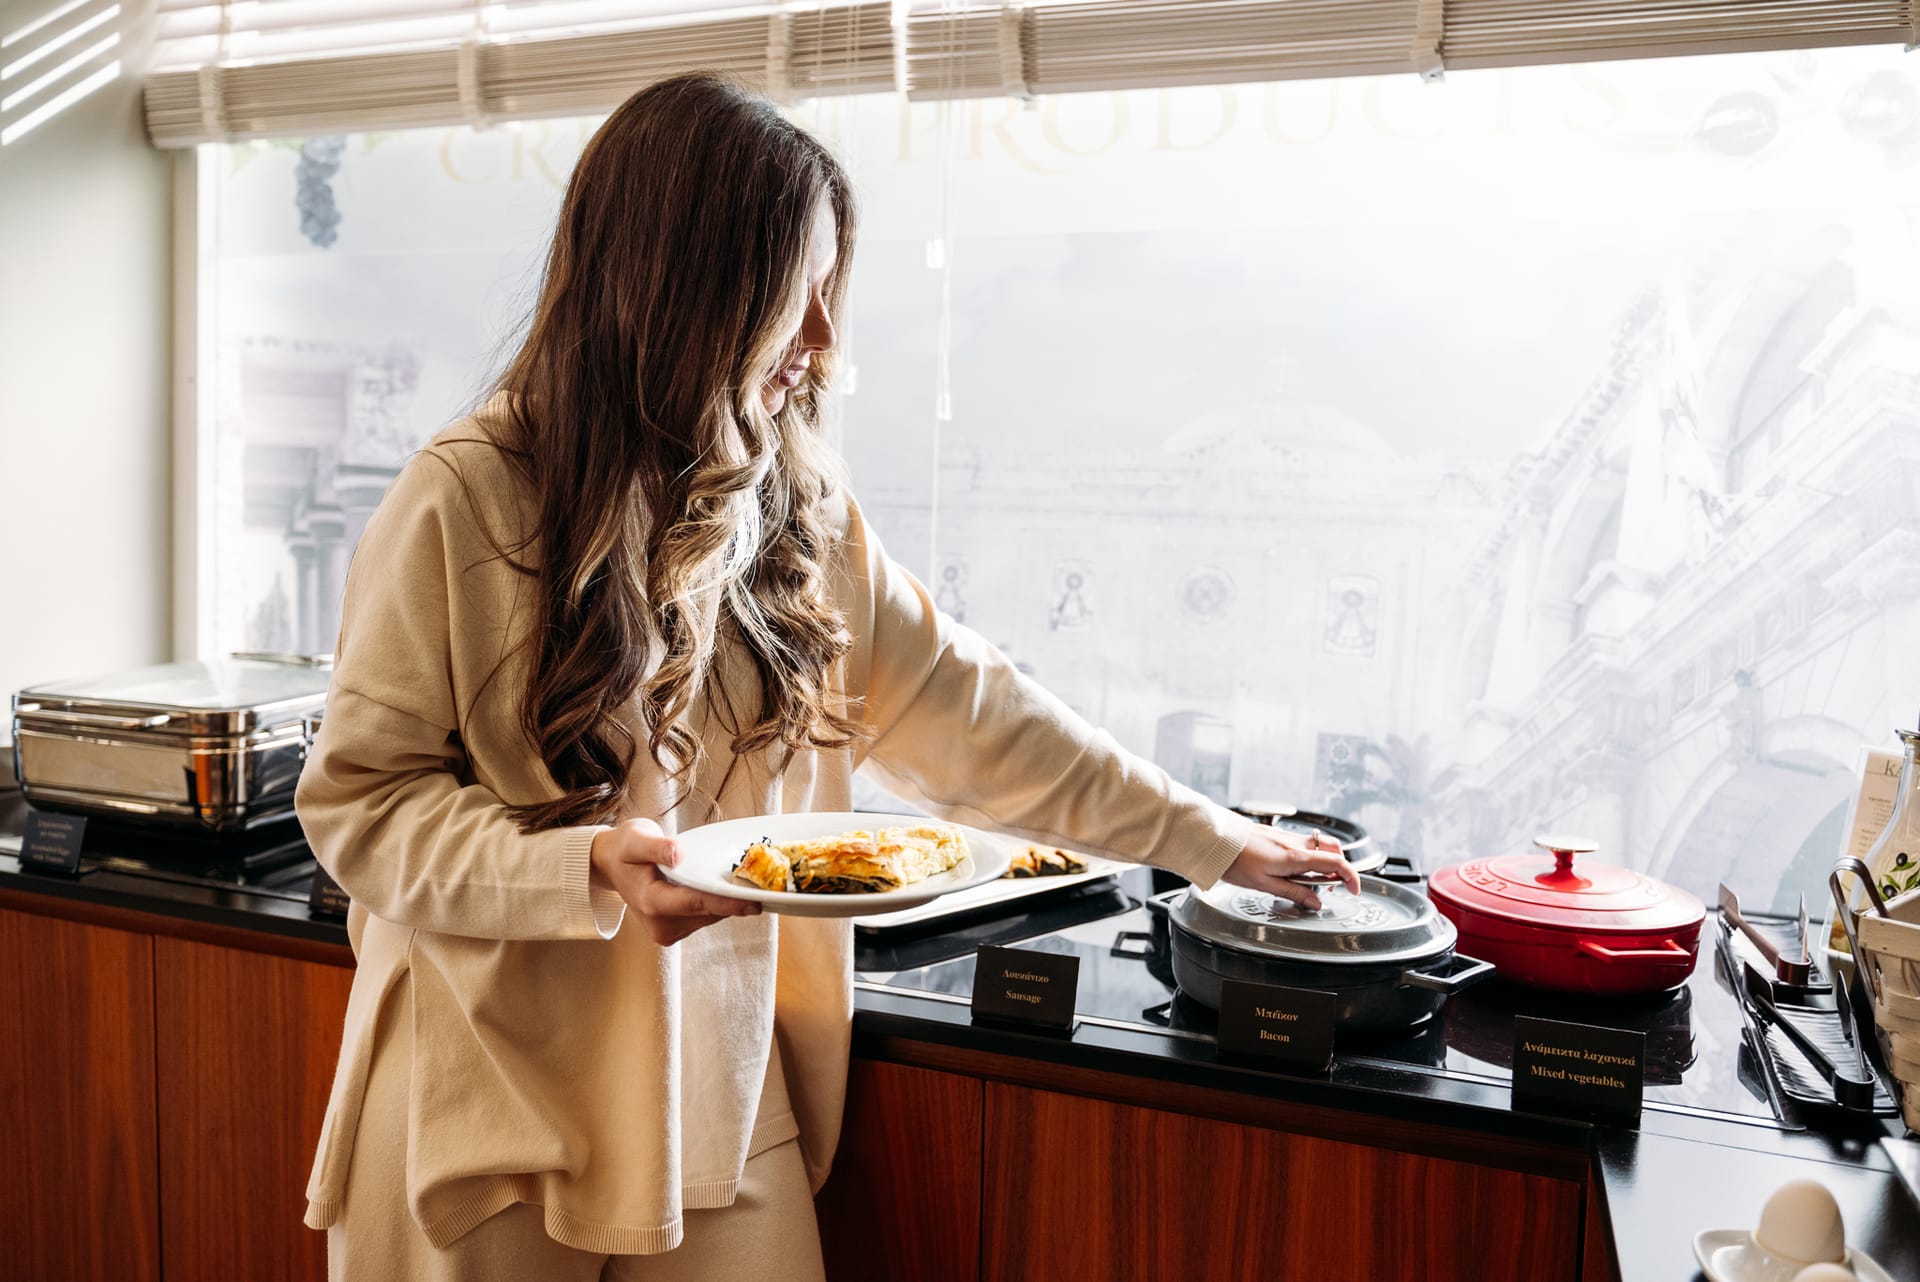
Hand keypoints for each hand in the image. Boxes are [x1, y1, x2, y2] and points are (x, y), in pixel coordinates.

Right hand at [590, 817, 760, 945]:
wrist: (611, 864)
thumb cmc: (625, 849)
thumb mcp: (636, 839)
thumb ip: (657, 848)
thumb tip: (678, 855)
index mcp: (650, 902)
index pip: (695, 904)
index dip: (726, 903)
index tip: (753, 902)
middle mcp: (659, 924)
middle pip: (708, 912)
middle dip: (732, 898)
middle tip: (759, 880)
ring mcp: (667, 931)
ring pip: (710, 916)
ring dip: (725, 900)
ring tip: (737, 879)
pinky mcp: (674, 931)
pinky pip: (705, 916)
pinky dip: (716, 902)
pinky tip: (719, 886)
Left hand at [1219, 825, 1358, 910]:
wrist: (1216, 839)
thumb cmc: (1236, 861)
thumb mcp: (1266, 885)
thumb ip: (1294, 893)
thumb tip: (1315, 904)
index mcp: (1295, 857)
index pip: (1336, 863)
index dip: (1351, 878)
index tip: (1354, 890)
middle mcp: (1295, 843)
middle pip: (1333, 849)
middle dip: (1341, 867)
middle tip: (1332, 886)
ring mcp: (1287, 837)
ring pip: (1319, 845)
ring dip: (1325, 861)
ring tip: (1312, 880)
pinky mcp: (1278, 835)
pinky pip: (1304, 843)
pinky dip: (1310, 856)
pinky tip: (1296, 869)